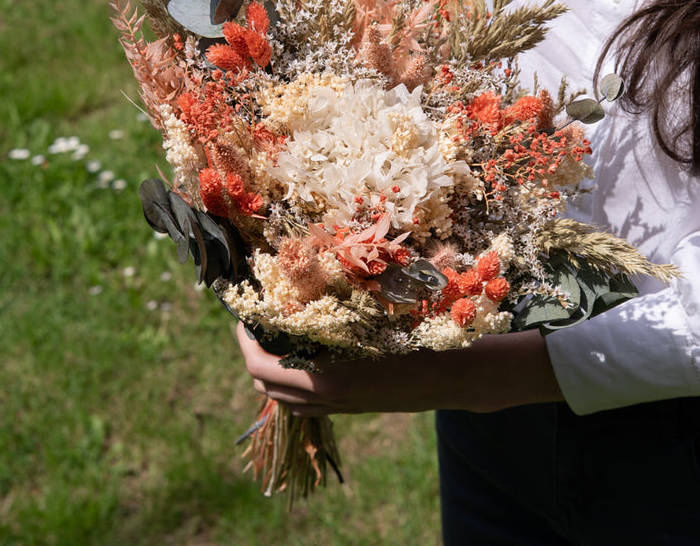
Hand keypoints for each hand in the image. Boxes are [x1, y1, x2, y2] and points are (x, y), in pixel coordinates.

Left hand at [236, 323, 562, 415]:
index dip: (244, 342)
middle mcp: (329, 398)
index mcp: (329, 378)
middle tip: (254, 326)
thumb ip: (337, 313)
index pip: (263, 367)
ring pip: (286, 400)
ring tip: (276, 338)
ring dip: (272, 371)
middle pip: (268, 387)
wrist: (458, 377)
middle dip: (253, 356)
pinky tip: (305, 353)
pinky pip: (308, 402)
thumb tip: (296, 291)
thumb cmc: (420, 336)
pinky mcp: (353, 409)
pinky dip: (294, 382)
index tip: (241, 318)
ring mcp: (341, 408)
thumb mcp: (375, 318)